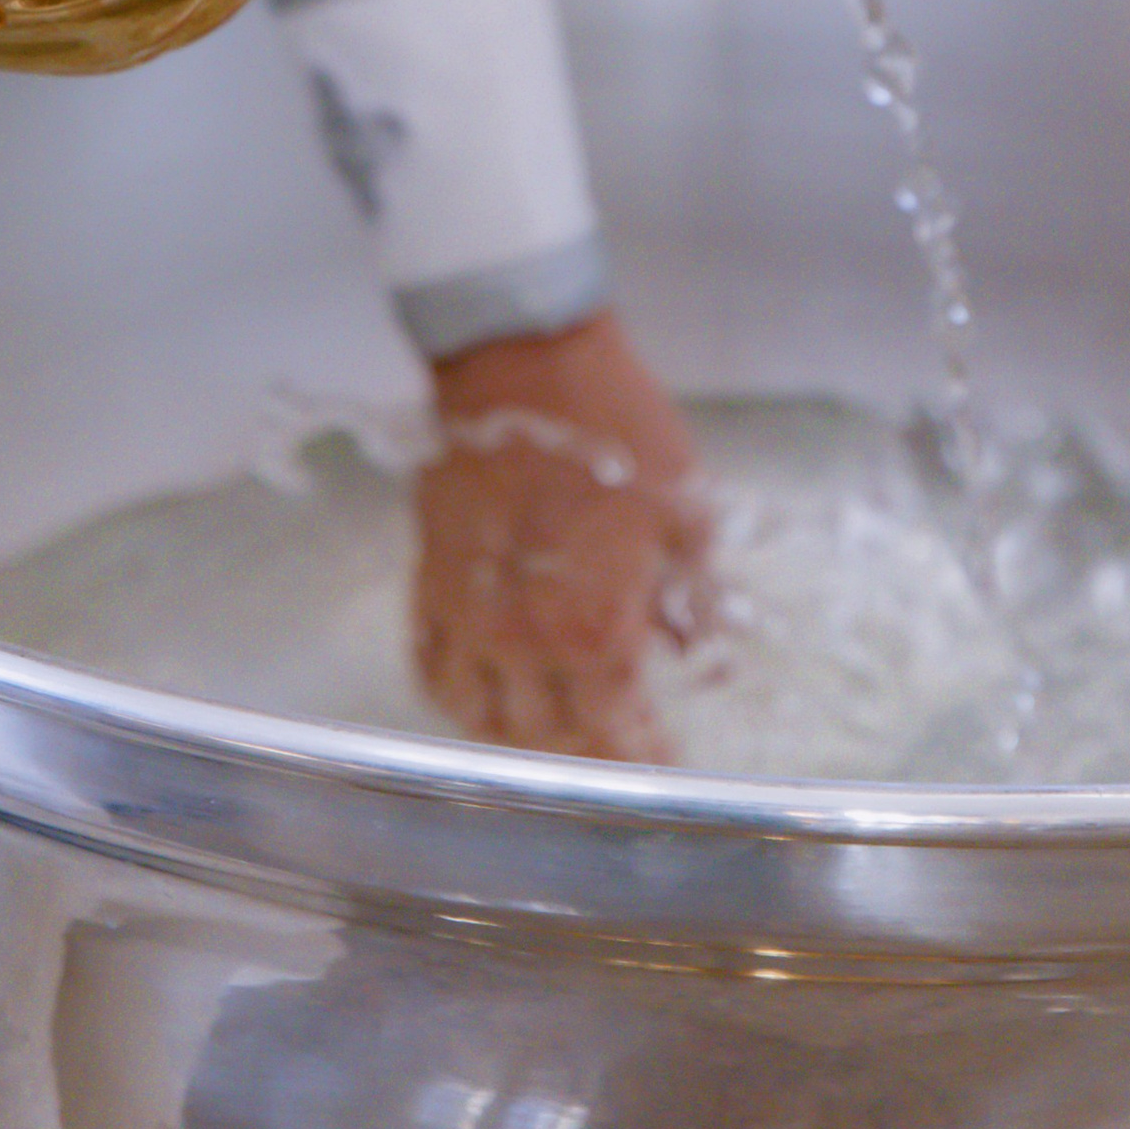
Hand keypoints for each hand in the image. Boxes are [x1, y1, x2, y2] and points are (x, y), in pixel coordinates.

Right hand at [414, 309, 709, 758]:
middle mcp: (523, 640)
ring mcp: (467, 614)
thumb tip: (700, 658)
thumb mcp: (685, 514)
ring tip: (545, 731)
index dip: (641, 756)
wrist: (524, 364)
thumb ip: (694, 600)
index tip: (661, 764)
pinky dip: (454, 693)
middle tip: (609, 751)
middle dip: (583, 755)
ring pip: (478, 717)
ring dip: (514, 737)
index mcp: (596, 629)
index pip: (618, 730)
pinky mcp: (428, 579)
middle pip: (546, 739)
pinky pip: (429, 662)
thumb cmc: (617, 431)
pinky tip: (478, 690)